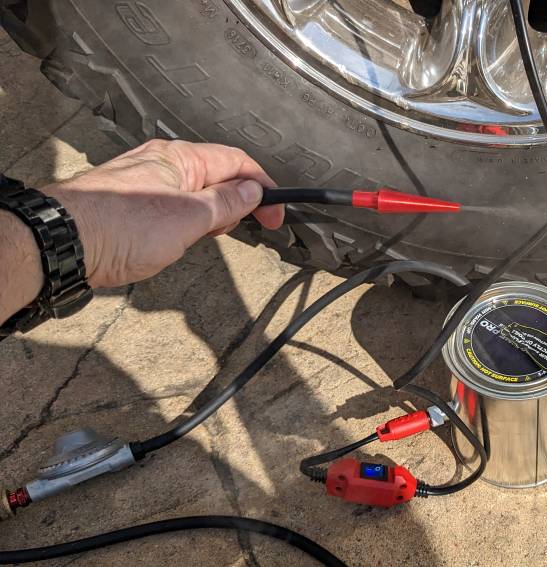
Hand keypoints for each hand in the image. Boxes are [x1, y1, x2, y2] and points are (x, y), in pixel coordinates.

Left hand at [43, 140, 283, 288]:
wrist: (63, 242)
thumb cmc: (120, 227)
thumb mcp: (189, 218)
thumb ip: (225, 203)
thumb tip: (252, 190)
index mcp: (181, 158)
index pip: (237, 162)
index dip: (263, 188)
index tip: (276, 216)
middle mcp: (162, 162)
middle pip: (217, 175)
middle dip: (235, 203)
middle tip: (237, 231)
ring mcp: (144, 180)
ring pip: (194, 192)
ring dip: (209, 214)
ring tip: (199, 238)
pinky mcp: (129, 200)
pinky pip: (172, 203)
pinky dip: (186, 219)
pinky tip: (176, 238)